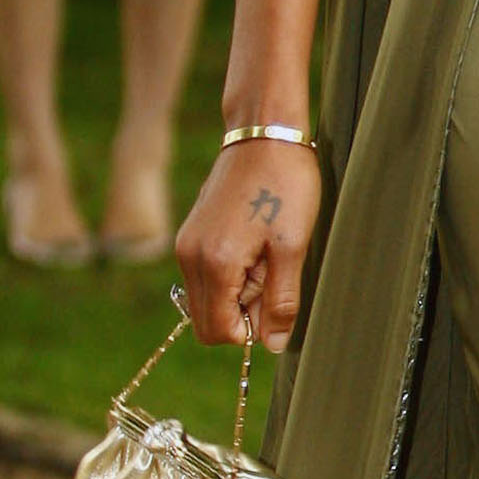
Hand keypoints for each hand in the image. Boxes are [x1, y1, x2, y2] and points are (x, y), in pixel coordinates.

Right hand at [177, 137, 323, 352]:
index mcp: (214, 264)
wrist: (264, 134)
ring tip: (266, 256)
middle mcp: (189, 257)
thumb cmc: (285, 185)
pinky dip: (230, 274)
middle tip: (272, 275)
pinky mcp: (191, 234)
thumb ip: (280, 301)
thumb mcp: (292, 247)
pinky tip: (255, 245)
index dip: (250, 329)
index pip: (218, 332)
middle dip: (241, 313)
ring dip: (238, 293)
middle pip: (206, 321)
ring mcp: (186, 245)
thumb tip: (271, 344)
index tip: (274, 298)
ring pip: (206, 299)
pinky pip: (206, 276)